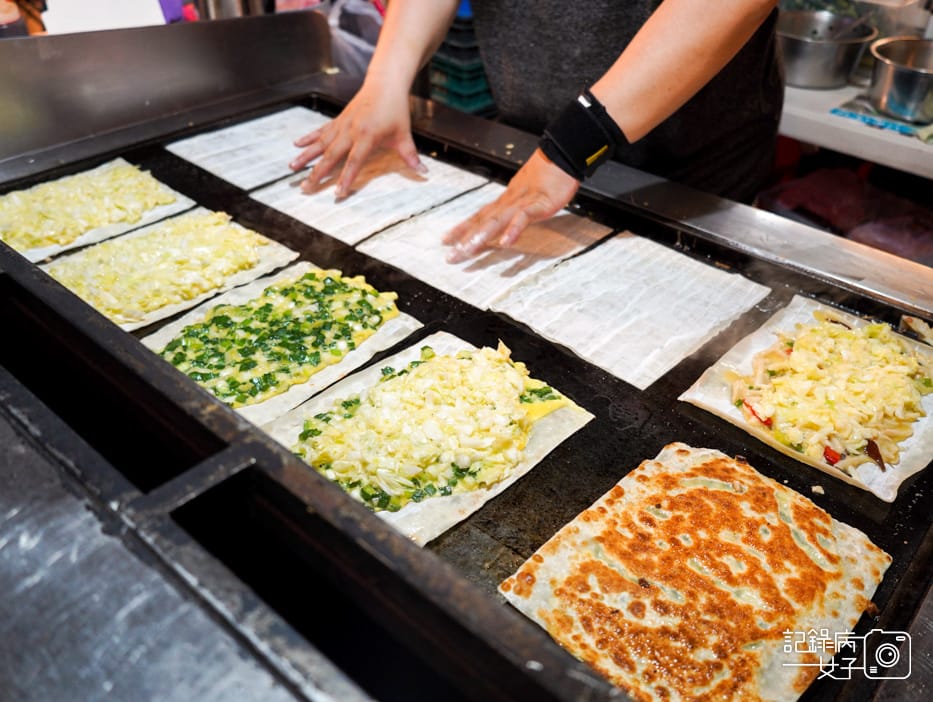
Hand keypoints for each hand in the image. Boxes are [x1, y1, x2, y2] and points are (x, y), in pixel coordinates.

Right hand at [289, 83, 425, 198]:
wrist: (385, 83)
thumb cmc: (395, 109)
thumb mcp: (404, 134)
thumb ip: (411, 156)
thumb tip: (423, 173)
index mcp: (367, 136)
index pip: (354, 161)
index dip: (346, 178)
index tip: (338, 193)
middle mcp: (350, 131)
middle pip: (331, 155)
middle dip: (317, 173)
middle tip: (305, 187)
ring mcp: (342, 124)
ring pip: (320, 143)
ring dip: (305, 156)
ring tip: (292, 168)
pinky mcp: (338, 120)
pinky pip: (320, 131)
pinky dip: (308, 138)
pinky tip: (296, 145)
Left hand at [442, 150, 579, 262]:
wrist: (562, 156)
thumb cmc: (547, 176)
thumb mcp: (526, 196)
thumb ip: (514, 212)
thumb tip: (504, 226)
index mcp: (505, 201)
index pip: (478, 216)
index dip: (461, 228)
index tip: (446, 240)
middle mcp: (508, 202)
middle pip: (482, 222)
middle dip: (465, 239)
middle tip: (451, 256)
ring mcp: (522, 203)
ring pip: (497, 220)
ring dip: (481, 236)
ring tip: (468, 249)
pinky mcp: (539, 204)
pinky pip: (524, 217)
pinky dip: (514, 229)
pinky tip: (506, 242)